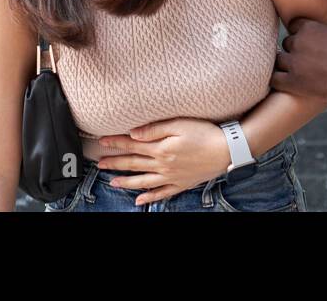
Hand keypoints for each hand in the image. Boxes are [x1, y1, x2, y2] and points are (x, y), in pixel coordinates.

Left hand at [95, 117, 231, 205]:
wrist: (227, 150)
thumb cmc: (205, 133)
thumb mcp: (179, 124)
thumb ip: (155, 129)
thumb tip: (133, 133)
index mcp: (161, 148)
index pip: (133, 144)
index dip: (116, 142)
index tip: (102, 141)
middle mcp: (163, 165)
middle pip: (134, 163)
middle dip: (115, 163)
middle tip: (100, 164)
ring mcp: (171, 177)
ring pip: (143, 181)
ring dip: (126, 182)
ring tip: (112, 182)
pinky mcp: (181, 184)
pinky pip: (161, 193)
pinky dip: (149, 197)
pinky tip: (139, 200)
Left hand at [272, 0, 326, 103]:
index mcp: (309, 27)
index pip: (293, 26)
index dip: (299, 34)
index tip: (307, 43)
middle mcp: (299, 42)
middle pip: (286, 43)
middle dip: (294, 51)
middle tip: (305, 61)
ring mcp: (295, 62)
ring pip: (278, 59)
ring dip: (286, 65)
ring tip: (296, 72)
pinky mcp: (294, 82)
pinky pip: (274, 79)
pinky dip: (278, 80)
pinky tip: (286, 82)